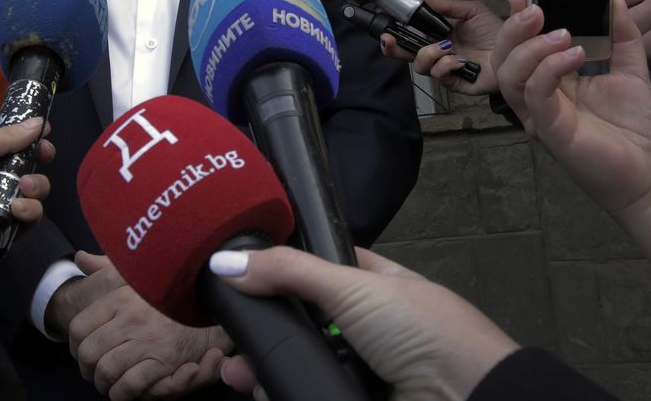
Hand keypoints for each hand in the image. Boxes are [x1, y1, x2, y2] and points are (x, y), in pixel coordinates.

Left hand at [0, 119, 51, 304]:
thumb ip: (2, 136)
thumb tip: (37, 122)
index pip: (9, 145)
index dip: (28, 137)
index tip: (45, 132)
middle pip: (26, 166)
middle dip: (38, 159)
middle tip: (45, 156)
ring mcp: (0, 207)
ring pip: (33, 192)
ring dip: (35, 185)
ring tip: (23, 188)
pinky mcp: (8, 231)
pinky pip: (30, 217)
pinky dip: (28, 212)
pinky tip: (16, 210)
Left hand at [67, 252, 230, 399]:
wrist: (212, 305)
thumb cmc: (172, 291)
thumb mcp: (139, 273)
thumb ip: (107, 268)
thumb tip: (81, 258)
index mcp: (121, 298)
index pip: (79, 327)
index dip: (74, 346)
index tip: (81, 351)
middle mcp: (130, 319)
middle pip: (88, 353)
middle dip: (87, 369)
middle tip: (93, 372)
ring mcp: (147, 341)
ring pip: (106, 371)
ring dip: (103, 383)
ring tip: (107, 383)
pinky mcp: (163, 361)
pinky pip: (129, 385)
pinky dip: (121, 393)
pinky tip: (123, 390)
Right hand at [213, 246, 517, 400]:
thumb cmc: (425, 333)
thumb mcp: (354, 287)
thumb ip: (289, 271)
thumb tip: (226, 262)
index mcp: (377, 286)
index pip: (318, 272)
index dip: (279, 274)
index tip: (237, 279)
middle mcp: (368, 330)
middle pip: (301, 326)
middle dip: (266, 330)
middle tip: (231, 338)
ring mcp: (359, 372)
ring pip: (300, 365)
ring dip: (266, 368)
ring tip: (236, 372)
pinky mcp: (348, 400)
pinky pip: (306, 393)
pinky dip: (283, 392)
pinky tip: (259, 390)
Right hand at [383, 0, 501, 94]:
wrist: (517, 49)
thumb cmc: (496, 32)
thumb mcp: (472, 11)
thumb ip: (447, 5)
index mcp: (438, 37)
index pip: (409, 36)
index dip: (394, 31)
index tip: (381, 20)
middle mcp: (438, 54)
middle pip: (405, 55)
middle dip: (392, 48)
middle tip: (389, 39)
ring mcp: (445, 70)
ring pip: (420, 67)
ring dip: (428, 54)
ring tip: (445, 47)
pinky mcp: (456, 83)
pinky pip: (440, 76)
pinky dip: (446, 66)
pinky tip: (459, 60)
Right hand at [491, 0, 650, 300]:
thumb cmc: (636, 128)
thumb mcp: (631, 70)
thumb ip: (622, 35)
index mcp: (550, 81)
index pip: (520, 46)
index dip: (516, 20)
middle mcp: (537, 97)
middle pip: (503, 58)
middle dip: (514, 29)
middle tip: (537, 10)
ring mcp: (540, 115)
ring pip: (509, 75)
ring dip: (531, 47)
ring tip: (563, 33)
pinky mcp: (550, 131)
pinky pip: (536, 94)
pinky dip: (549, 69)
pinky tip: (576, 54)